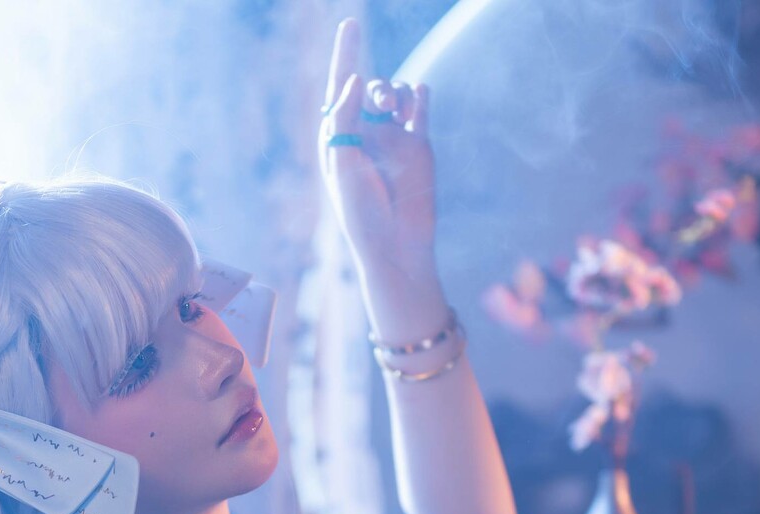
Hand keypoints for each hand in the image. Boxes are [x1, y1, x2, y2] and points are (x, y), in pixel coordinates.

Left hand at [319, 17, 436, 283]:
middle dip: (376, 88)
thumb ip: (344, 121)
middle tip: (383, 102)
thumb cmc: (361, 213)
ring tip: (397, 107)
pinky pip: (420, 108)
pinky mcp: (419, 144)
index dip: (345, 55)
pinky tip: (419, 96)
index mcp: (339, 136)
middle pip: (370, 89)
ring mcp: (393, 137)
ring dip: (397, 91)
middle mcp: (366, 132)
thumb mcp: (344, 166)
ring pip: (397, 94)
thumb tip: (350, 81)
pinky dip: (420, 96)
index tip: (351, 23)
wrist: (396, 244)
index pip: (339, 88)